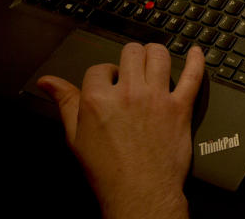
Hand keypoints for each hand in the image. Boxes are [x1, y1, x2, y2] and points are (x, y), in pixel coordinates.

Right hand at [37, 43, 204, 218]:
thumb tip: (48, 82)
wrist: (139, 192)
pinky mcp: (180, 107)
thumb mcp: (75, 137)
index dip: (105, 74)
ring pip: (159, 55)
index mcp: (98, 98)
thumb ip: (65, 103)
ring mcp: (157, 98)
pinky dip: (196, 61)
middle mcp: (129, 93)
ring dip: (155, 53)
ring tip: (154, 59)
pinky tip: (196, 53)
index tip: (110, 83)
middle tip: (133, 68)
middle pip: (131, 52)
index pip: (100, 67)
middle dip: (130, 57)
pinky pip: (192, 75)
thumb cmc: (107, 171)